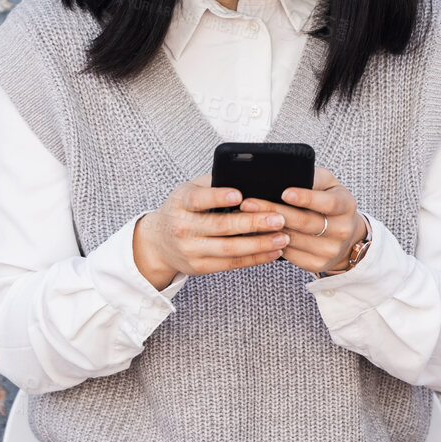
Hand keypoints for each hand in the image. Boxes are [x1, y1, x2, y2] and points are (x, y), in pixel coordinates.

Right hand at [132, 170, 291, 289]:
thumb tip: (247, 174)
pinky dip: (255, 258)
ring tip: (282, 237)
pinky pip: (231, 264)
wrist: (158, 243)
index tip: (239, 195)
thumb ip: (213, 182)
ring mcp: (191, 250)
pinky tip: (273, 252)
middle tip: (278, 218)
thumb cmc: (181, 210)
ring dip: (259, 244)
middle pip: (220, 226)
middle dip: (252, 223)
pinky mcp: (199, 267)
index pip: (199, 199)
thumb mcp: (188, 191)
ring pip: (229, 249)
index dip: (218, 197)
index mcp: (181, 203)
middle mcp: (183, 228)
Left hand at [236, 166, 365, 275]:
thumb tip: (284, 173)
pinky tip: (257, 234)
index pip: (328, 202)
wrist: (344, 235)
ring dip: (267, 229)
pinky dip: (272, 244)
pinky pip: (290, 254)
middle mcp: (342, 229)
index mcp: (346, 205)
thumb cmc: (328, 202)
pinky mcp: (318, 264)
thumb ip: (312, 178)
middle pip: (305, 221)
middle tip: (249, 203)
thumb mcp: (327, 185)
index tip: (284, 192)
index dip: (306, 198)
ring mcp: (331, 250)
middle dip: (274, 211)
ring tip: (247, 218)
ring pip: (294, 239)